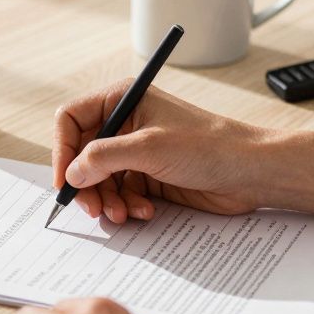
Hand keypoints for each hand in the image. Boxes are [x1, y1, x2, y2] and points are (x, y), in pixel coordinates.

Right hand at [53, 82, 267, 222]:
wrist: (250, 171)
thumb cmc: (209, 145)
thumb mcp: (149, 148)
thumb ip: (102, 158)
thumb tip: (71, 174)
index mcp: (122, 100)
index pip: (71, 120)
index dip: (63, 151)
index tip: (65, 181)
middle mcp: (125, 123)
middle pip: (82, 155)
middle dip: (86, 185)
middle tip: (92, 209)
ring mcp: (136, 151)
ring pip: (100, 179)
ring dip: (107, 200)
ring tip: (122, 214)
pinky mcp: (148, 175)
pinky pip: (121, 193)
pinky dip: (127, 205)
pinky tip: (144, 211)